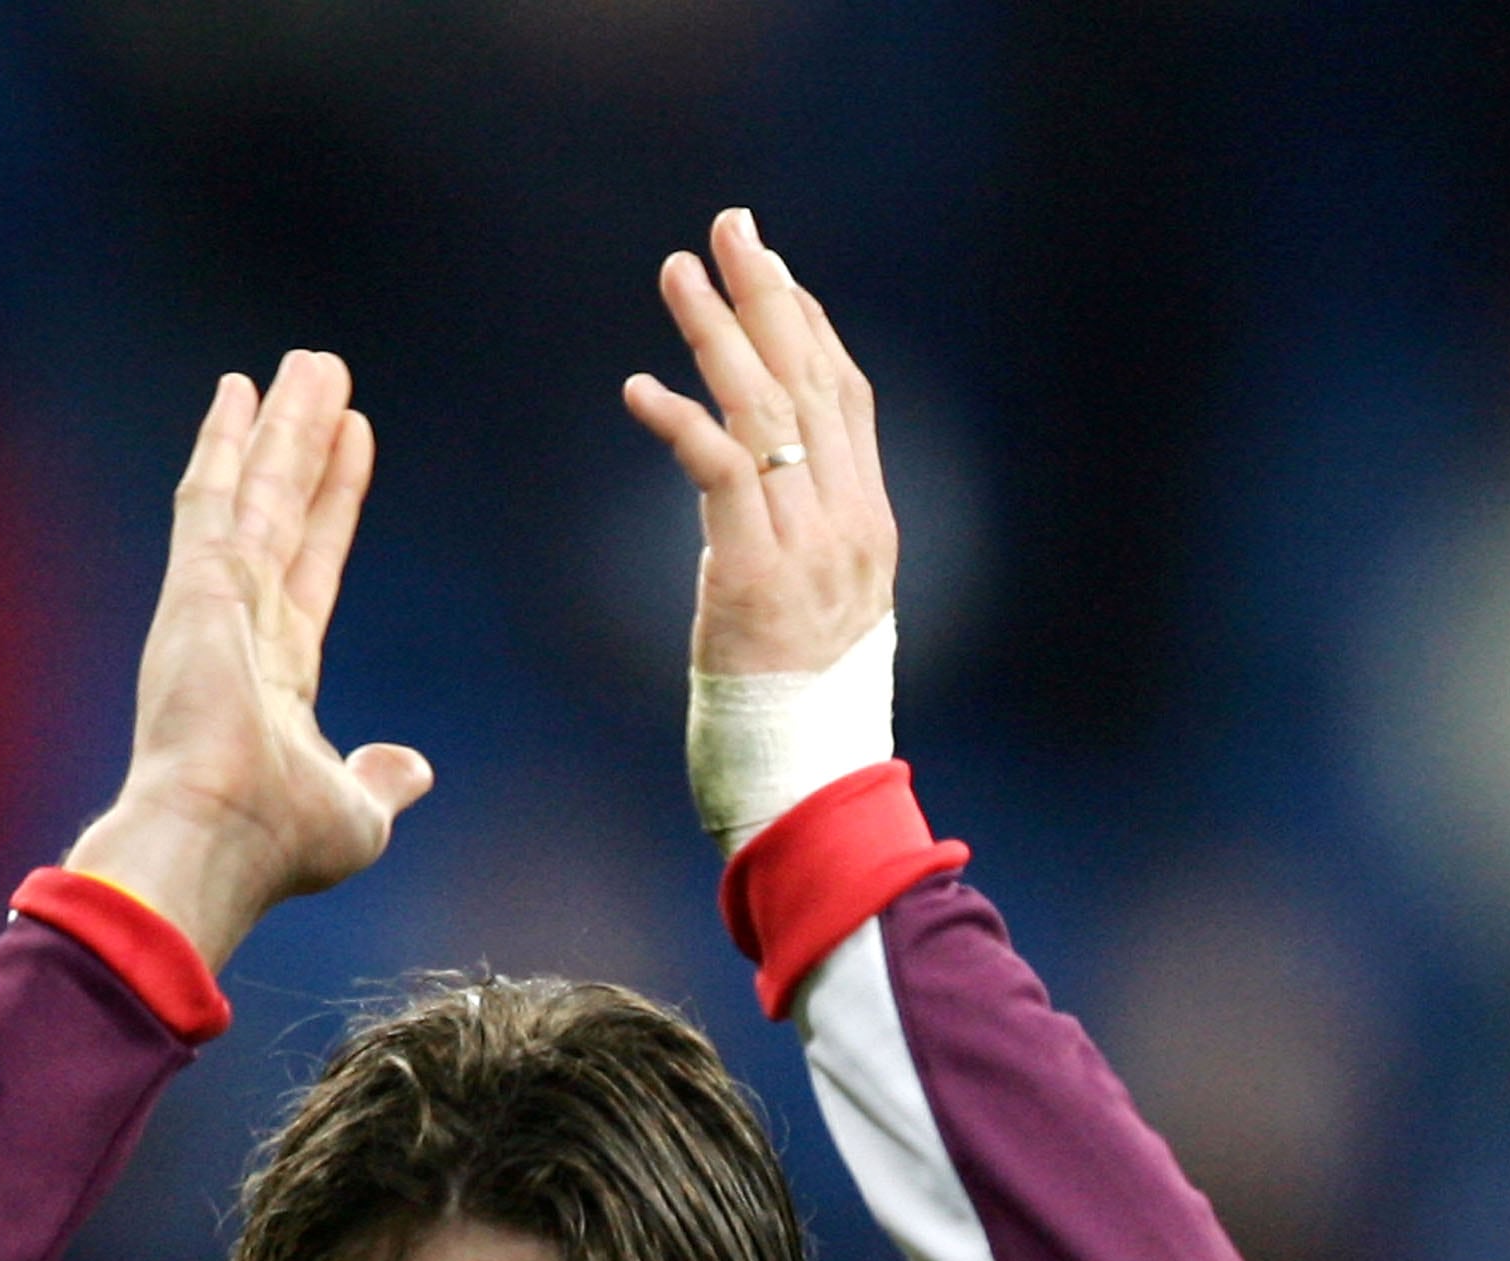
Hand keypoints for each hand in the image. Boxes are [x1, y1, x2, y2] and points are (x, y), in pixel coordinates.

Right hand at [68, 352, 431, 970]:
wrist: (216, 841)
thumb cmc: (279, 843)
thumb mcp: (359, 813)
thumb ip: (382, 778)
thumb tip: (414, 766)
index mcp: (276, 678)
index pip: (315, 568)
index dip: (336, 504)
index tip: (355, 442)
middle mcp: (242, 630)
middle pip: (285, 514)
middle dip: (306, 448)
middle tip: (324, 376)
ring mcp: (215, 603)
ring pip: (258, 491)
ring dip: (281, 425)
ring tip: (307, 362)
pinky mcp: (196, 586)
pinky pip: (213, 497)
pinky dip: (224, 443)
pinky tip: (237, 391)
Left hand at [623, 209, 897, 680]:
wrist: (807, 783)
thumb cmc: (797, 715)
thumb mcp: (816, 614)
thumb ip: (797, 546)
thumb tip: (748, 503)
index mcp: (870, 529)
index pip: (847, 402)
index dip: (810, 328)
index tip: (773, 271)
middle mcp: (849, 526)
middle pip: (811, 383)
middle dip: (770, 297)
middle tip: (732, 227)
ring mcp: (808, 549)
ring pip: (765, 413)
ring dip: (717, 335)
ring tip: (678, 274)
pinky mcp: (755, 575)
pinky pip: (719, 473)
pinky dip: (679, 422)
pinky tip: (639, 389)